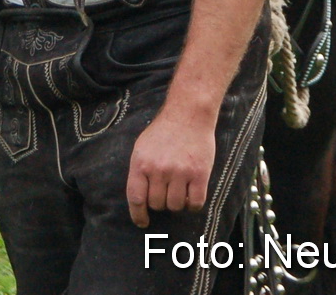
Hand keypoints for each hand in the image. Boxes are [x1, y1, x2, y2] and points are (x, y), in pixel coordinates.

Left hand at [126, 107, 216, 227]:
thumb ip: (139, 171)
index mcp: (141, 163)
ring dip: (176, 203)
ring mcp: (179, 172)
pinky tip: (191, 195)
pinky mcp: (199, 174)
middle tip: (165, 192)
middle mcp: (159, 169)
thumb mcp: (142, 147)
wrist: (188, 115)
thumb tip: (139, 199)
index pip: (136, 198)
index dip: (138, 214)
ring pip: (175, 206)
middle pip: (157, 204)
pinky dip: (192, 205)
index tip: (142, 222)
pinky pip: (195, 203)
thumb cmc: (164, 132)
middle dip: (160, 203)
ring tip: (179, 190)